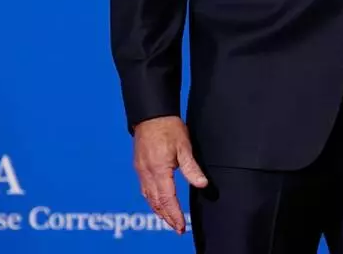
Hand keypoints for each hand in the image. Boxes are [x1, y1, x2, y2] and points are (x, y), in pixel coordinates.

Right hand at [133, 116, 207, 233]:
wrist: (151, 114)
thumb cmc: (169, 127)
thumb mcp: (184, 146)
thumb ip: (191, 167)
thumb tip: (202, 184)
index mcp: (159, 170)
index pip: (168, 199)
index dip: (174, 214)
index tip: (181, 226)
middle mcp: (147, 173)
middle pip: (156, 202)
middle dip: (167, 217)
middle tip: (177, 228)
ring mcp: (141, 170)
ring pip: (149, 197)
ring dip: (159, 211)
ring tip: (169, 220)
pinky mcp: (139, 166)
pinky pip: (144, 189)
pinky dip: (152, 200)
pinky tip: (158, 203)